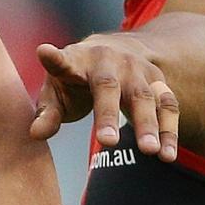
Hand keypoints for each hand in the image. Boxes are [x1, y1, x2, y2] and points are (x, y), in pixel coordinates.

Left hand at [29, 38, 179, 161]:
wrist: (116, 49)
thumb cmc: (76, 78)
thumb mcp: (57, 90)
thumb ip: (48, 113)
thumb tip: (36, 134)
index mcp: (76, 60)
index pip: (62, 60)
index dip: (53, 58)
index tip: (44, 52)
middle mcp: (107, 60)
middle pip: (108, 86)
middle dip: (108, 114)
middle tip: (106, 142)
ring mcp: (135, 70)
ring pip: (143, 96)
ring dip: (148, 124)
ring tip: (149, 151)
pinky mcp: (158, 82)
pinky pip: (167, 105)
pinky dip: (169, 130)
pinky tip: (167, 155)